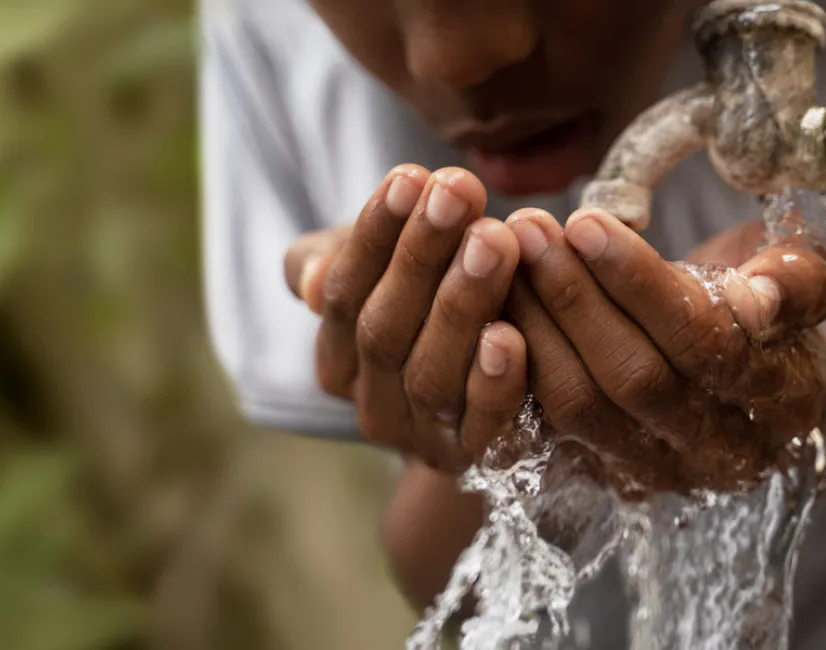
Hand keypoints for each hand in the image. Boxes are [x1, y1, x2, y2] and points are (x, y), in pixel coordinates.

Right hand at [283, 166, 530, 471]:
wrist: (499, 385)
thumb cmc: (432, 298)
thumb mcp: (378, 269)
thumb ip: (332, 263)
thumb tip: (312, 283)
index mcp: (336, 358)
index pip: (342, 292)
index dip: (375, 235)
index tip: (411, 176)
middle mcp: (371, 404)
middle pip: (384, 330)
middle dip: (421, 255)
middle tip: (458, 192)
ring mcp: (423, 438)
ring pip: (431, 375)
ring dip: (462, 303)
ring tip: (495, 240)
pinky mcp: (479, 459)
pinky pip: (482, 427)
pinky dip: (494, 384)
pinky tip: (512, 335)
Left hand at [504, 207, 825, 497]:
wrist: (740, 372)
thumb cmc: (763, 302)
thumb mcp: (800, 276)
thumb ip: (794, 278)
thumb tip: (757, 298)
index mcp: (782, 400)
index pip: (704, 342)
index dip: (639, 283)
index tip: (586, 221)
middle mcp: (719, 452)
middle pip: (633, 379)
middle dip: (573, 298)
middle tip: (529, 229)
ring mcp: (655, 471)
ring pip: (580, 406)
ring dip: (534, 325)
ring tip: (501, 254)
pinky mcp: (601, 472)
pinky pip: (543, 425)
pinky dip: (511, 364)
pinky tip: (491, 305)